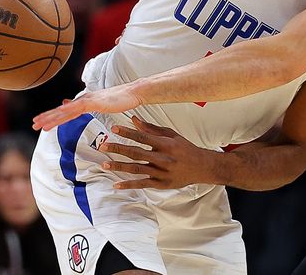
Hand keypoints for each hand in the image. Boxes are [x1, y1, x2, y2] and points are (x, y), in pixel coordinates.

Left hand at [32, 85, 141, 130]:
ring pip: (66, 111)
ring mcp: (87, 100)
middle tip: (33, 125)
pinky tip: (59, 115)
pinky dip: (66, 113)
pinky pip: (77, 109)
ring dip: (52, 118)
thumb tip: (78, 105)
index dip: (52, 116)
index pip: (65, 111)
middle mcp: (83, 100)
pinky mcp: (93, 102)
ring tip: (40, 124)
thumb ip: (88, 105)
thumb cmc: (120, 99)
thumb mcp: (101, 103)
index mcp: (84, 102)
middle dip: (47, 117)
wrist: (132, 92)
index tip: (40, 122)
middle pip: (62, 111)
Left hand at [100, 116, 214, 188]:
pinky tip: (116, 185)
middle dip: (118, 149)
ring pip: (137, 169)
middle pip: (136, 153)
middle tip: (103, 146)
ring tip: (104, 164)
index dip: (128, 132)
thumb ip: (151, 128)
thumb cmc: (185, 148)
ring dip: (119, 167)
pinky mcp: (161, 184)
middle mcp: (163, 158)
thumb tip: (134, 119)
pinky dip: (129, 185)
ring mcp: (161, 172)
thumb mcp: (171, 135)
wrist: (201, 167)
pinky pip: (142, 184)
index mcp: (166, 144)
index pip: (143, 137)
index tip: (114, 128)